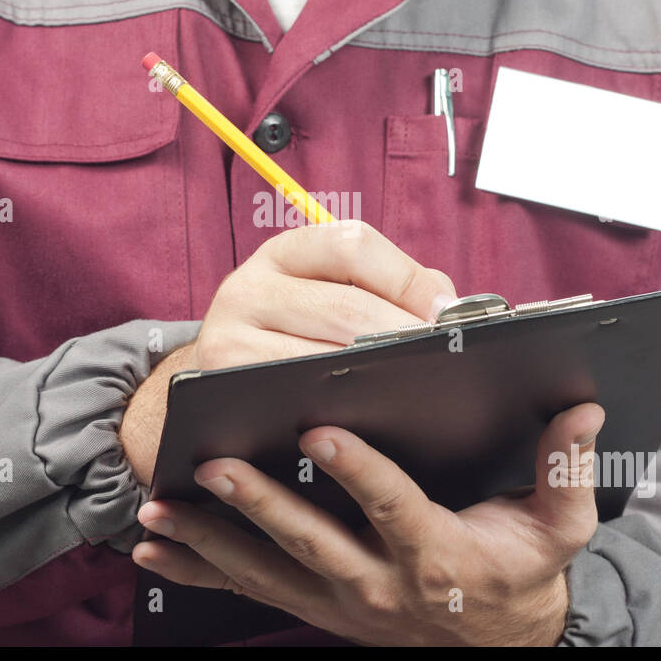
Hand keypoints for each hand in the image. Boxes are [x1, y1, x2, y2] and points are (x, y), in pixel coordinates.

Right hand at [120, 221, 455, 484]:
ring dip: (377, 377)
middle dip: (403, 337)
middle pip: (346, 307)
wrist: (215, 380)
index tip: (444, 315)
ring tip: (415, 389)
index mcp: (285, 253)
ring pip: (323, 357)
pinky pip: (295, 397)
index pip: (352, 244)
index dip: (406, 278)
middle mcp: (249, 287)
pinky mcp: (222, 384)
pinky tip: (368, 416)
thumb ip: (391, 288)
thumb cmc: (295, 335)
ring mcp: (228, 337)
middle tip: (442, 362)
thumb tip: (445, 306)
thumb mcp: (329, 294)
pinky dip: (338, 407)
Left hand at [132, 401, 604, 645]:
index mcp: (438, 557)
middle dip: (261, 505)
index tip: (322, 429)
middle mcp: (381, 586)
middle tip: (218, 467)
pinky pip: (249, 592)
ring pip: (267, 572)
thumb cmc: (524, 575)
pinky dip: (198, 573)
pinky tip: (152, 552)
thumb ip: (566, 469)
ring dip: (211, 542)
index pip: (394, 509)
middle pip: (313, 543)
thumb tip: (581, 409)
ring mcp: (342, 603)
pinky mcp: (317, 607)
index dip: (360, 472)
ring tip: (159, 512)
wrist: (499, 644)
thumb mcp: (561, 528)